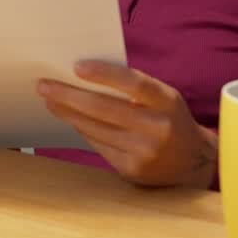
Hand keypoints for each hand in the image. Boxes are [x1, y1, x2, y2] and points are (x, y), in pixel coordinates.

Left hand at [37, 60, 217, 187]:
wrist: (193, 162)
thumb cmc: (169, 118)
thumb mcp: (162, 97)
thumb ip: (132, 87)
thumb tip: (83, 75)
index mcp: (167, 101)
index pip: (133, 83)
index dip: (104, 74)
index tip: (76, 67)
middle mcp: (158, 128)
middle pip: (105, 109)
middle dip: (69, 96)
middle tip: (44, 85)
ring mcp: (144, 152)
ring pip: (96, 129)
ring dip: (68, 113)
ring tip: (50, 100)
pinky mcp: (132, 171)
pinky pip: (99, 145)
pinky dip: (82, 130)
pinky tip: (69, 118)